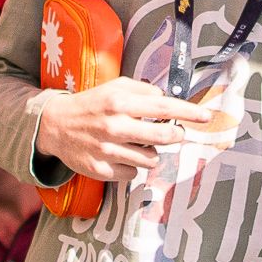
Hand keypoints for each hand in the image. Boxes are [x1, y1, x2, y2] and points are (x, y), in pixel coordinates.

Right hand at [35, 75, 214, 182]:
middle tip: (174, 134)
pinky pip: (132, 174)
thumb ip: (142, 90)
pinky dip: (132, 166)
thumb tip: (167, 99)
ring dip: (150, 153)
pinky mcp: (100, 169)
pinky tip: (121, 156)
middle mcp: (114, 125)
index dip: (189, 112)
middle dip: (175, 137)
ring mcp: (107, 150)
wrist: (55, 125)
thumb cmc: (91, 104)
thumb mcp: (114, 87)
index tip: (206, 116)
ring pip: (151, 160)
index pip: (164, 108)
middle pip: (163, 138)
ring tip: (138, 144)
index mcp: (120, 102)